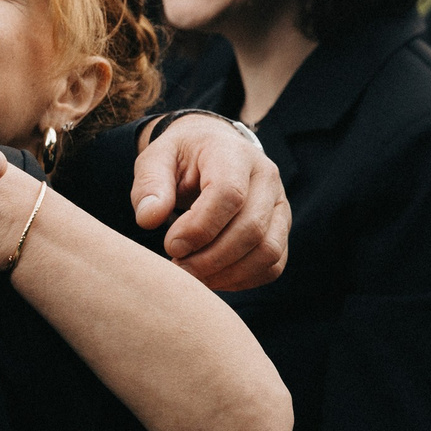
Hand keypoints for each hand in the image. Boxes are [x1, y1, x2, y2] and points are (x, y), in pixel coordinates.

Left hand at [133, 115, 289, 289]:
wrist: (209, 151)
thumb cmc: (180, 159)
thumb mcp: (155, 160)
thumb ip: (149, 186)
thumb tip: (149, 219)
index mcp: (233, 154)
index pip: (229, 194)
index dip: (199, 228)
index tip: (171, 246)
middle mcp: (266, 177)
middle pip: (251, 228)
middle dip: (210, 258)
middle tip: (177, 267)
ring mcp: (279, 204)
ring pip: (267, 251)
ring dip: (227, 273)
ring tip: (192, 275)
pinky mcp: (281, 229)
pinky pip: (272, 265)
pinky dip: (242, 280)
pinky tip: (211, 277)